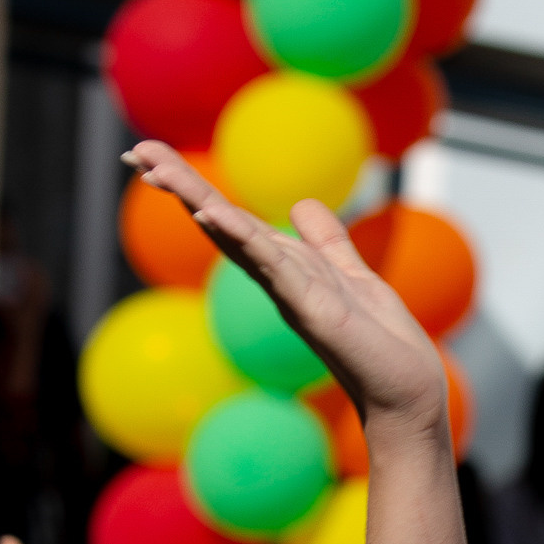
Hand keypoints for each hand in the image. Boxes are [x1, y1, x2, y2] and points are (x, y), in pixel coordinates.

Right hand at [121, 142, 446, 432]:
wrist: (406, 391)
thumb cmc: (379, 342)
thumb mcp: (348, 275)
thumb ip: (325, 241)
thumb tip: (301, 206)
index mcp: (283, 267)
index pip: (230, 219)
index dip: (194, 188)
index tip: (155, 157)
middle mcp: (276, 279)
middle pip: (218, 222)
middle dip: (179, 186)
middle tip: (136, 152)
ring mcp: (288, 292)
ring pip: (234, 235)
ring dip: (195, 199)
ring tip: (155, 169)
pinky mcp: (311, 307)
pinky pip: (270, 263)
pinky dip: (240, 236)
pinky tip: (209, 213)